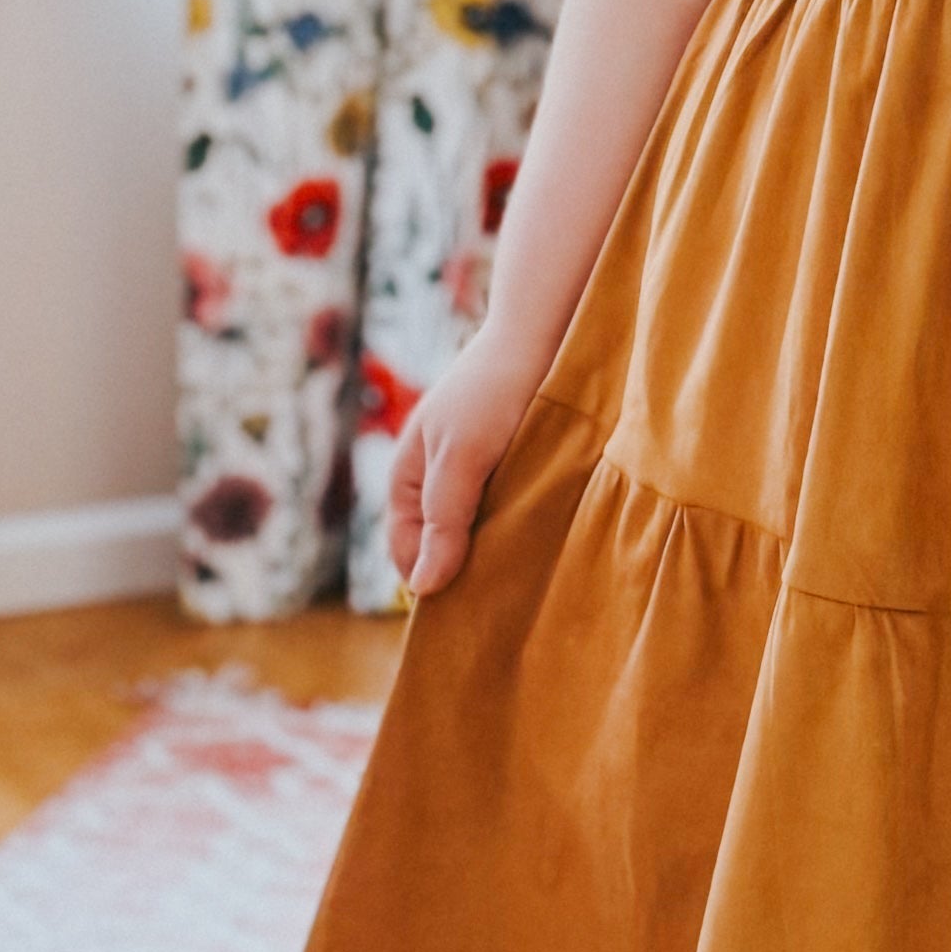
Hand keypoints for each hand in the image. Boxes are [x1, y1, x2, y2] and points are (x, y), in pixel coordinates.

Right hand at [384, 326, 536, 596]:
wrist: (543, 334)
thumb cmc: (493, 392)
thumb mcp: (462, 458)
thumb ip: (443, 521)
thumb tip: (422, 590)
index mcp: (407, 479)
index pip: (407, 554)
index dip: (431, 585)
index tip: (469, 617)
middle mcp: (436, 481)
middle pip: (440, 548)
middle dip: (464, 573)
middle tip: (501, 602)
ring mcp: (472, 475)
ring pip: (475, 533)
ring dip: (495, 553)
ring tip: (526, 577)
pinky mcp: (509, 468)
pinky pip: (506, 513)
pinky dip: (519, 530)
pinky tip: (544, 543)